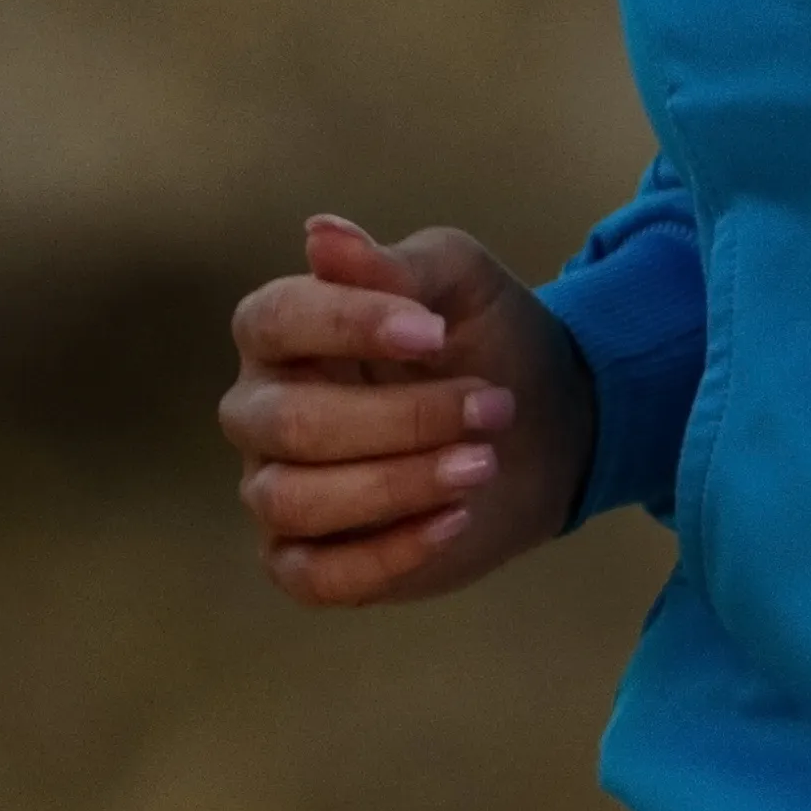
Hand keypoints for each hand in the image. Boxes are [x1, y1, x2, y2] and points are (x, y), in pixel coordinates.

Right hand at [220, 211, 591, 606]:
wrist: (547, 431)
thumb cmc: (488, 345)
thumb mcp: (461, 285)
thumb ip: (396, 266)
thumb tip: (321, 233)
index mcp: (283, 333)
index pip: (271, 321)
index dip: (345, 324)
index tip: (432, 332)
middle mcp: (263, 411)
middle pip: (289, 422)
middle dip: (400, 419)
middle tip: (491, 406)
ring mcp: (277, 490)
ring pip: (294, 500)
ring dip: (396, 485)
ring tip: (481, 465)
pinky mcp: (309, 561)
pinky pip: (312, 577)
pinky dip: (384, 556)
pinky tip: (452, 523)